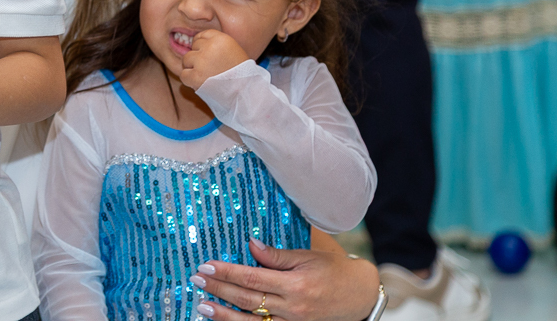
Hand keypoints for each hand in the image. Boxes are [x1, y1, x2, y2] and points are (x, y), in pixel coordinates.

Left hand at [180, 29, 250, 89]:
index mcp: (221, 39)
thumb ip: (216, 44)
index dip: (202, 45)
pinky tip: (199, 82)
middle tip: (209, 67)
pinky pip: (183, 74)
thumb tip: (195, 41)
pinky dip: (189, 80)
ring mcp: (201, 61)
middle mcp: (210, 47)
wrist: (245, 92)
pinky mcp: (196, 76)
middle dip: (198, 56)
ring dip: (192, 67)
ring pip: (186, 59)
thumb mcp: (233, 50)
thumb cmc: (240, 73)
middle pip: (194, 46)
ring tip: (206, 75)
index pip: (202, 35)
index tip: (206, 54)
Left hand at [190, 239, 379, 320]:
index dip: (227, 272)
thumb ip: (277, 255)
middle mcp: (292, 307)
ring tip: (202, 305)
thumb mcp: (307, 257)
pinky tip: (225, 320)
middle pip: (247, 299)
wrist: (359, 296)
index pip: (252, 278)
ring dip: (224, 315)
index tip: (206, 266)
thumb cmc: (333, 271)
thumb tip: (249, 244)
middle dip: (218, 290)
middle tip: (196, 280)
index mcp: (295, 284)